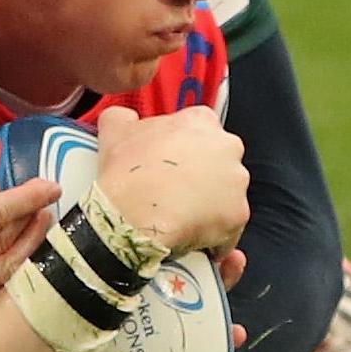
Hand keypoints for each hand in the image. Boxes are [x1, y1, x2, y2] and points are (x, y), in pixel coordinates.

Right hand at [94, 105, 248, 257]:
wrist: (132, 215)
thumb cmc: (126, 173)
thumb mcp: (113, 129)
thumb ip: (123, 117)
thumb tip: (125, 119)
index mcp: (201, 121)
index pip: (200, 129)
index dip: (182, 147)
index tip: (169, 160)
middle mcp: (227, 147)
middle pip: (218, 161)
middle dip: (200, 175)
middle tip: (172, 189)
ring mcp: (236, 182)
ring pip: (225, 195)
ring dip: (207, 204)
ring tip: (177, 215)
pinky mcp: (237, 215)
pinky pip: (228, 226)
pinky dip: (212, 232)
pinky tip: (188, 234)